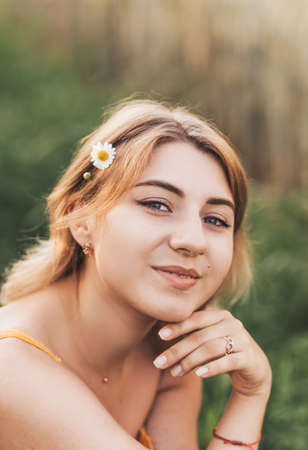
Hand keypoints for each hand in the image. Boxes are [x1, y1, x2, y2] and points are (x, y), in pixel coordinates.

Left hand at [153, 310, 271, 397]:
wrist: (254, 368)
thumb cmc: (223, 351)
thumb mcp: (208, 339)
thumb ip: (192, 333)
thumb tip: (161, 331)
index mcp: (220, 315)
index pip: (196, 319)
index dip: (178, 326)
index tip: (160, 335)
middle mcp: (232, 324)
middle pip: (200, 337)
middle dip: (178, 350)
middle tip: (159, 363)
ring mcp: (242, 340)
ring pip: (211, 349)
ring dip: (189, 362)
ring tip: (174, 372)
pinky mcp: (249, 357)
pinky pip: (227, 362)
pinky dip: (212, 367)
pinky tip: (198, 374)